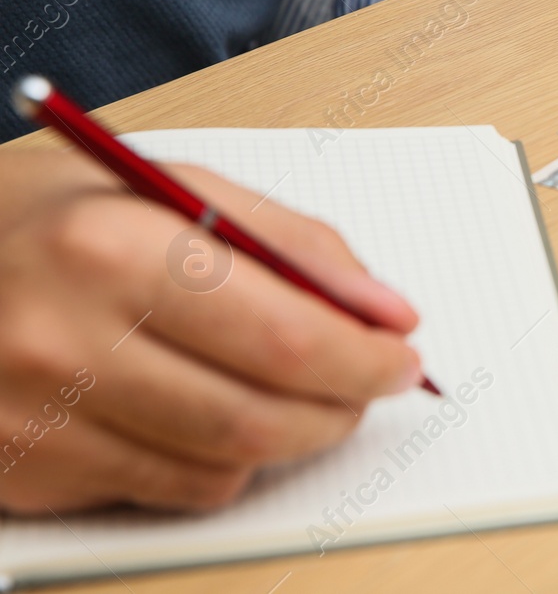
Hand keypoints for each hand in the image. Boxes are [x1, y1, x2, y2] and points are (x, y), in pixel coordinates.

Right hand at [0, 151, 422, 512]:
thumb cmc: (53, 214)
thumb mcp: (167, 185)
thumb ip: (288, 241)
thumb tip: (384, 309)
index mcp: (110, 247)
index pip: (282, 336)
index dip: (362, 358)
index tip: (401, 355)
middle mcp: (62, 339)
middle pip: (257, 416)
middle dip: (342, 406)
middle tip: (371, 382)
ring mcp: (34, 417)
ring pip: (222, 466)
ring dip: (293, 437)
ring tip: (306, 394)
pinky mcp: (22, 472)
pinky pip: (168, 491)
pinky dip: (222, 462)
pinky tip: (216, 412)